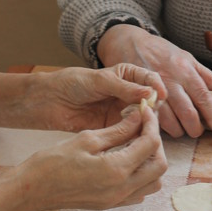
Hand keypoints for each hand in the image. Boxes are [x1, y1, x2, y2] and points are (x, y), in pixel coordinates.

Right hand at [18, 105, 166, 210]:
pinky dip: (142, 175)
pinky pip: (140, 191)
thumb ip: (118, 129)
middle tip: (143, 126)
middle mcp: (122, 189)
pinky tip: (128, 159)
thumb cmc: (53, 162)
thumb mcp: (87, 138)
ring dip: (151, 160)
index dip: (151, 123)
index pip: (151, 144)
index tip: (144, 110)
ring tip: (136, 142)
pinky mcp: (111, 205)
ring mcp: (117, 201)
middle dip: (156, 143)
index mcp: (116, 170)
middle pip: (160, 166)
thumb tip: (139, 116)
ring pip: (154, 182)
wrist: (32, 190)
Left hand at [25, 63, 167, 131]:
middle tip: (150, 113)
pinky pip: (130, 132)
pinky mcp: (114, 127)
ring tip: (143, 125)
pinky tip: (134, 135)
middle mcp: (129, 93)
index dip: (158, 87)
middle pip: (150, 101)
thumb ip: (125, 88)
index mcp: (128, 75)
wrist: (51, 101)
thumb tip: (150, 93)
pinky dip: (135, 134)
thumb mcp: (101, 81)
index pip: (150, 80)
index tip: (160, 96)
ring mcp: (122, 111)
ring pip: (143, 117)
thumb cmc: (74, 83)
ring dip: (145, 122)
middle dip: (153, 107)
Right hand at [97, 25, 211, 138]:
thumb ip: (209, 78)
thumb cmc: (163, 53)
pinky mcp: (136, 95)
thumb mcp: (188, 59)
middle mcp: (170, 79)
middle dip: (195, 128)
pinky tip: (164, 125)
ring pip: (168, 120)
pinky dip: (160, 126)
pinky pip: (151, 118)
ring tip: (181, 128)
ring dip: (178, 130)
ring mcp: (152, 88)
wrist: (129, 42)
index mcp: (185, 69)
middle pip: (187, 112)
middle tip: (197, 131)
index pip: (204, 97)